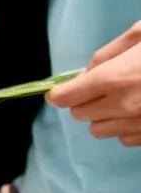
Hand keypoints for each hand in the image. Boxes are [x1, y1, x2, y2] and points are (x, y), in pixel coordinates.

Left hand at [47, 20, 140, 146]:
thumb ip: (108, 53)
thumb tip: (85, 72)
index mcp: (114, 78)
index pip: (65, 98)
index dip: (59, 93)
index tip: (60, 89)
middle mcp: (122, 106)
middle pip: (78, 114)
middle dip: (83, 101)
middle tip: (101, 87)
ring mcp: (137, 124)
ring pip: (98, 130)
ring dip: (101, 117)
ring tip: (119, 100)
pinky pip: (123, 138)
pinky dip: (123, 127)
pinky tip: (136, 112)